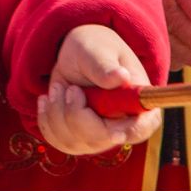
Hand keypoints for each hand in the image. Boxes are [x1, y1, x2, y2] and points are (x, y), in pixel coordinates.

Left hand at [37, 25, 160, 156]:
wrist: (76, 55)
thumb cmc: (94, 47)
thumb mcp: (98, 50)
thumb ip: (105, 66)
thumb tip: (121, 77)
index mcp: (137, 102)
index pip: (143, 126)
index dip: (131, 131)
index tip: (113, 131)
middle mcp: (121, 124)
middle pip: (101, 139)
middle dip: (76, 114)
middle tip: (70, 88)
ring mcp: (99, 136)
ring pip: (74, 142)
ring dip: (58, 113)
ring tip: (58, 87)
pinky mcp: (77, 139)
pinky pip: (57, 141)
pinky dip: (46, 119)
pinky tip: (48, 99)